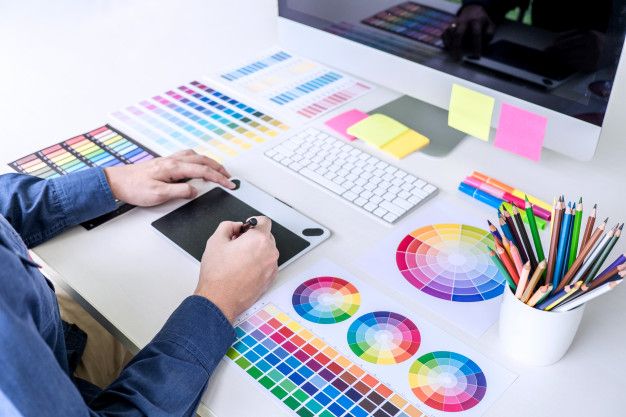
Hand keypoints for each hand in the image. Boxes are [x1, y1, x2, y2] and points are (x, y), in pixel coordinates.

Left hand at [103, 150, 234, 206]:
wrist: (115, 182)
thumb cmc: (134, 188)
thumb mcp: (158, 195)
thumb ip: (180, 192)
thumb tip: (195, 190)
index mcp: (174, 168)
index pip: (203, 171)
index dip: (219, 178)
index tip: (229, 184)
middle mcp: (172, 161)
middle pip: (202, 160)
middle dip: (218, 168)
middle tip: (228, 177)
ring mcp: (168, 160)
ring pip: (195, 156)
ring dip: (209, 162)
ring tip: (217, 169)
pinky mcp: (163, 162)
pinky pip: (186, 156)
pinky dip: (198, 159)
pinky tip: (196, 164)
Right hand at [194, 216, 278, 322]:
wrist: (220, 299)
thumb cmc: (218, 274)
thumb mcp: (216, 240)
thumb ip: (228, 226)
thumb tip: (235, 226)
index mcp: (259, 239)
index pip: (264, 221)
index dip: (252, 222)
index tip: (246, 227)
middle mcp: (269, 252)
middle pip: (266, 236)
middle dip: (253, 238)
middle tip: (237, 244)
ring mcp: (271, 267)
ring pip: (267, 251)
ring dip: (256, 251)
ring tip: (238, 259)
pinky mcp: (270, 279)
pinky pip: (267, 264)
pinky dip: (259, 264)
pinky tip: (243, 269)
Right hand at [442, 5, 495, 58]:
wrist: (472, 11)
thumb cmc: (481, 22)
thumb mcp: (490, 25)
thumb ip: (489, 34)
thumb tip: (483, 44)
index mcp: (476, 21)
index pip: (475, 34)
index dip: (476, 46)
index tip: (477, 57)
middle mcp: (463, 21)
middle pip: (458, 34)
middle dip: (457, 47)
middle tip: (457, 59)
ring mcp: (454, 23)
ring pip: (449, 34)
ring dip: (450, 46)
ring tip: (453, 56)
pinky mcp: (448, 26)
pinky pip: (444, 35)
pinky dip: (446, 43)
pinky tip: (449, 50)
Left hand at [545, 30, 605, 71]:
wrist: (611, 51)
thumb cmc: (596, 41)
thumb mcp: (586, 33)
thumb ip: (572, 35)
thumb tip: (555, 40)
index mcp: (590, 37)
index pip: (570, 42)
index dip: (558, 44)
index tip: (550, 46)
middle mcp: (591, 48)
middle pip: (568, 51)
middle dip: (556, 52)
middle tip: (546, 52)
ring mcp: (591, 58)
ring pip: (569, 59)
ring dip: (559, 58)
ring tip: (552, 57)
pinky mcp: (590, 67)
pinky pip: (574, 65)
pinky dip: (567, 63)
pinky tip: (561, 61)